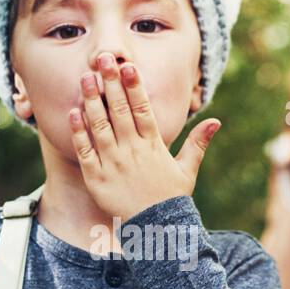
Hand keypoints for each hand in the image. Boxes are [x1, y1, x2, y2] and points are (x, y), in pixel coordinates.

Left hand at [69, 52, 220, 221]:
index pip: (142, 109)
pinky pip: (85, 151)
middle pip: (119, 110)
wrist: (155, 231)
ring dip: (92, 100)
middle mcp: (132, 151)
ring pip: (99, 126)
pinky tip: (73, 113)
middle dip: (111, 83)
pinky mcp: (96, 179)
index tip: (128, 65)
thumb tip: (216, 121)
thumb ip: (198, 143)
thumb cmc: (170, 198)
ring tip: (86, 77)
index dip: (134, 86)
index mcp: (153, 145)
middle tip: (103, 58)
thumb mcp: (188, 170)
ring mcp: (113, 164)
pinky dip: (79, 133)